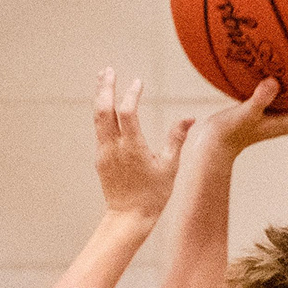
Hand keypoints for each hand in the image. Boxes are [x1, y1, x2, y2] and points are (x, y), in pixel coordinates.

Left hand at [90, 68, 184, 220]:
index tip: (138, 83)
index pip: (127, 112)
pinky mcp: (100, 158)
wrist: (129, 218)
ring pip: (97, 117)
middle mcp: (114, 147)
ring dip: (100, 96)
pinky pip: (99, 129)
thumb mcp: (170, 167)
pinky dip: (101, 113)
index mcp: (132, 148)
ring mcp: (104, 152)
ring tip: (103, 79)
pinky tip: (105, 105)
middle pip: (104, 109)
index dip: (131, 94)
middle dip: (105, 87)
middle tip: (108, 70)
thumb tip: (189, 118)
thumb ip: (176, 139)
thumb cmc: (153, 195)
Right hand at [190, 78, 287, 154]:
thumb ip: (258, 100)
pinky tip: (285, 69)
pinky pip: (285, 97)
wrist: (209, 148)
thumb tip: (273, 83)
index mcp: (286, 124)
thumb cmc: (224, 134)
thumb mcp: (241, 114)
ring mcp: (274, 118)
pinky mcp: (262, 112)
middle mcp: (285, 121)